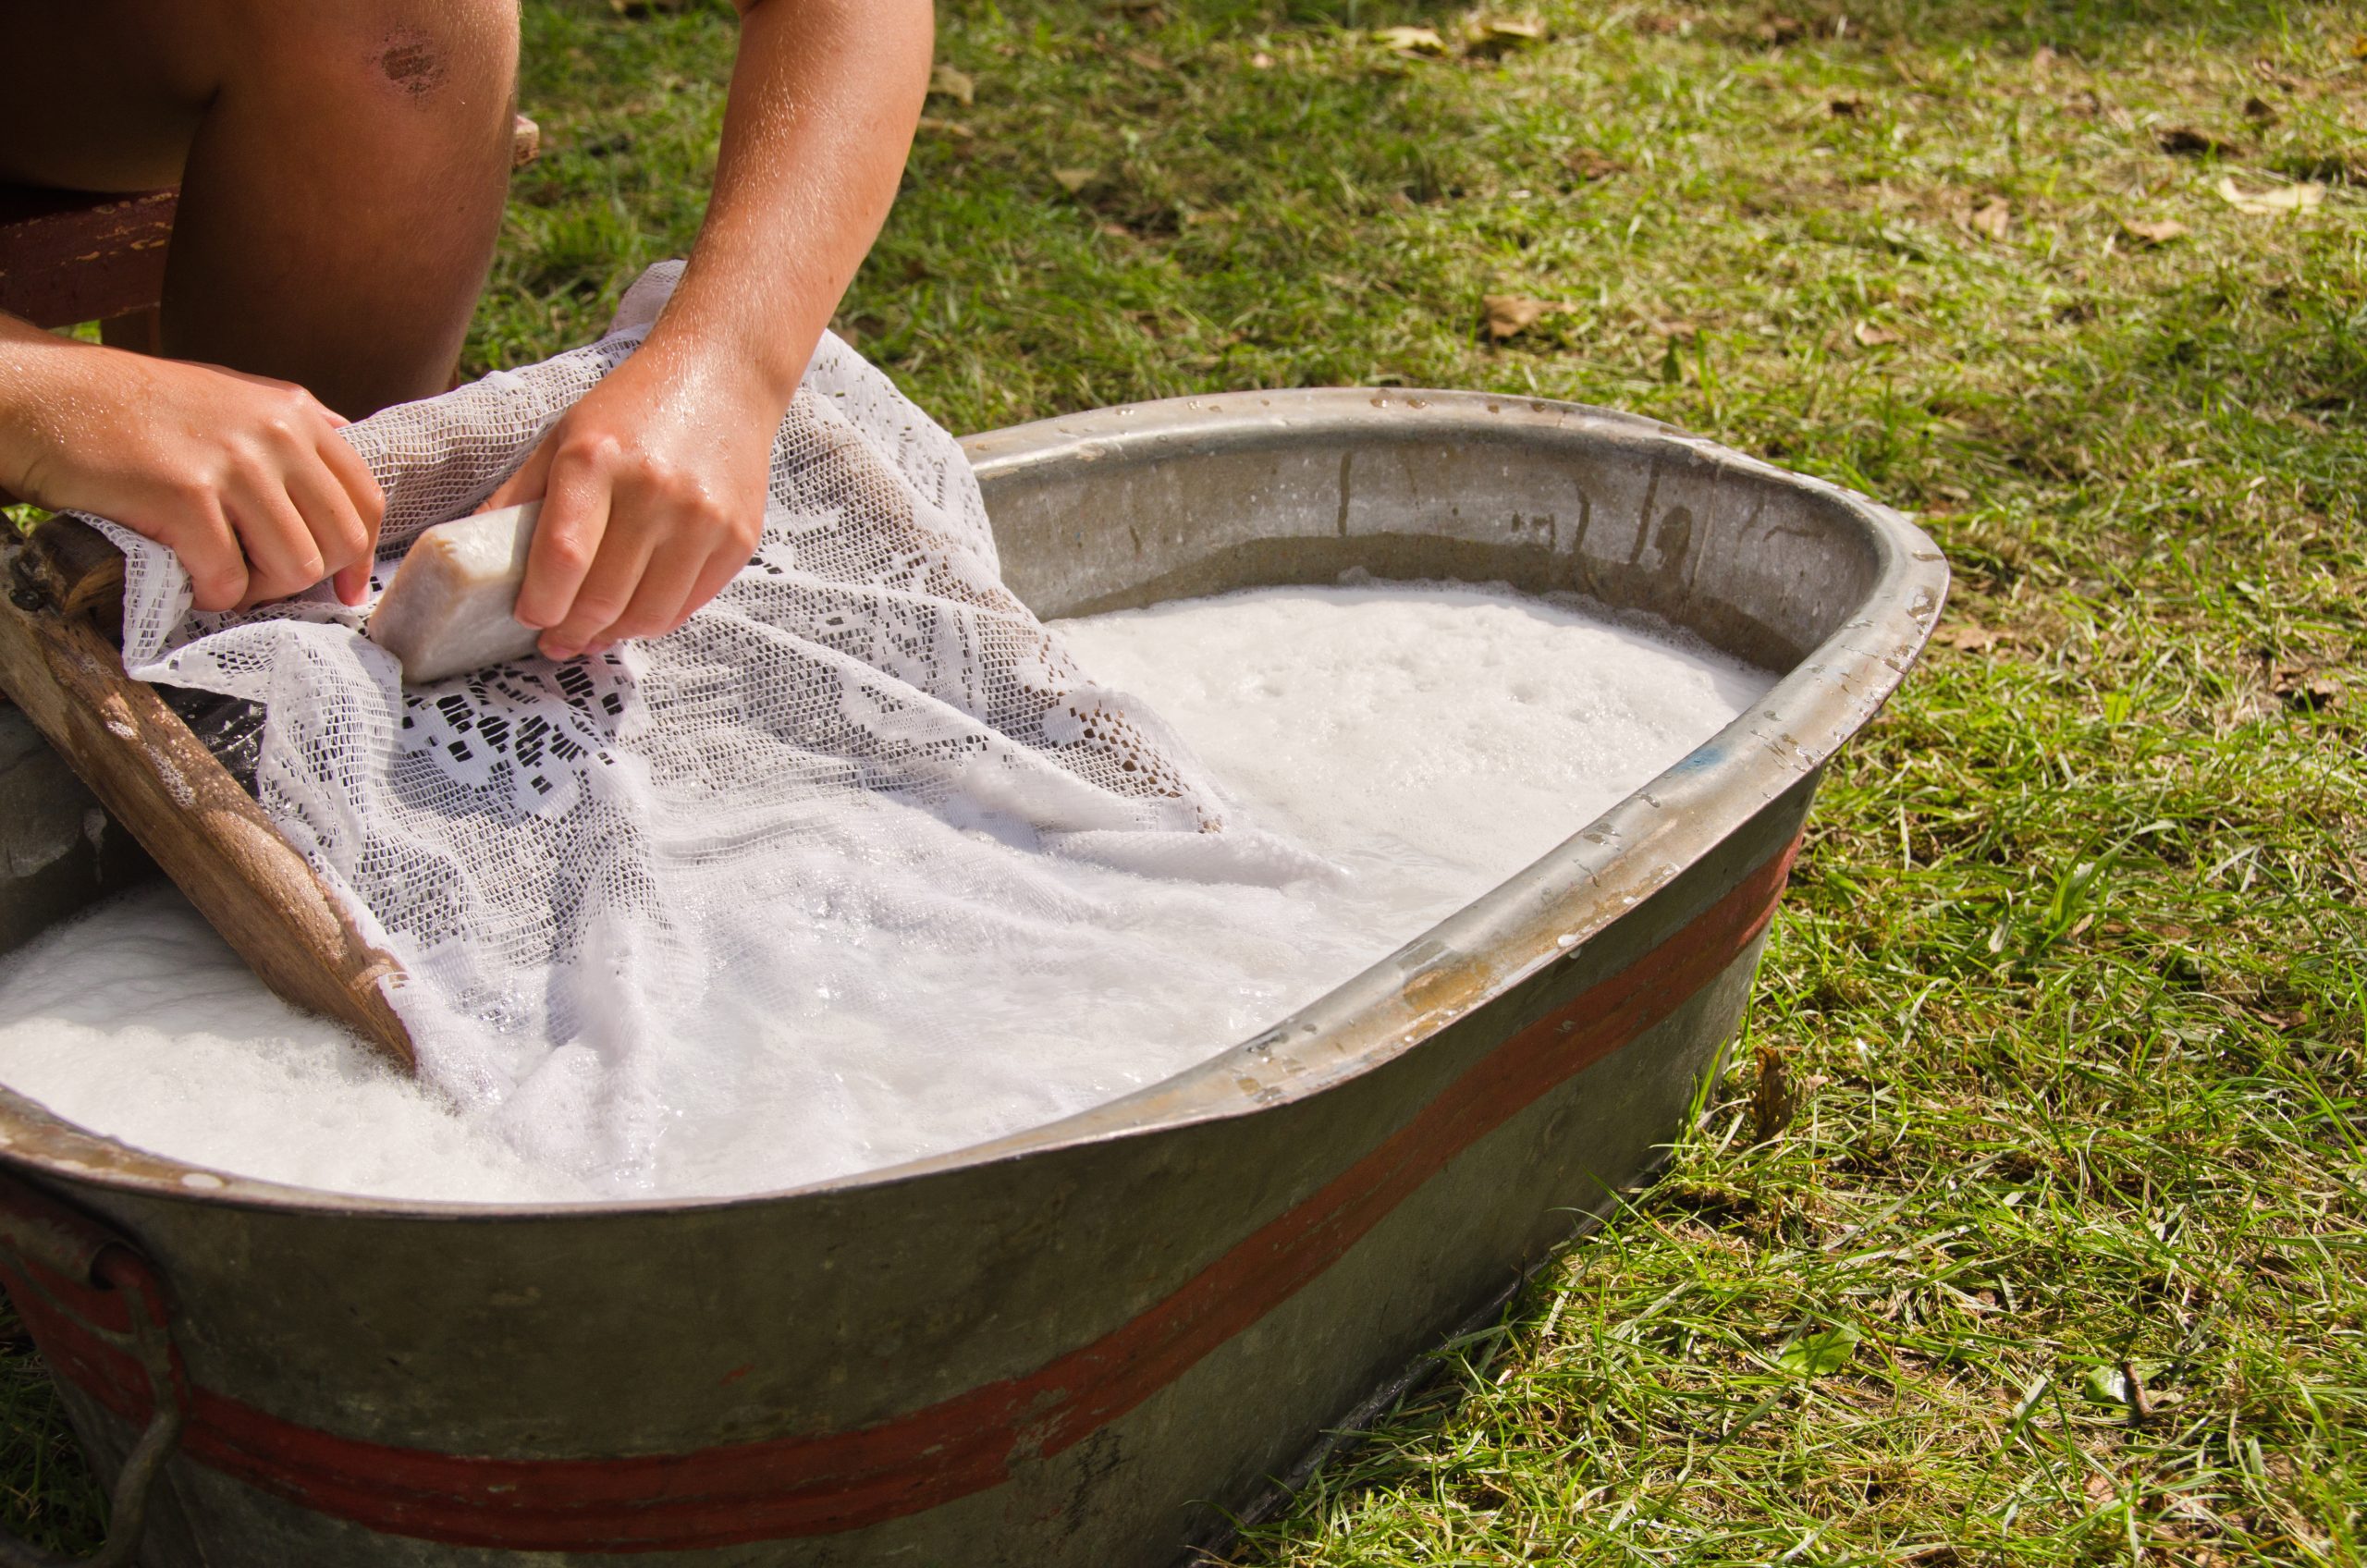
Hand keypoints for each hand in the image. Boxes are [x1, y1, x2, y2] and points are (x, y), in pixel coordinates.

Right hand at [0, 333, 383, 611]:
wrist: (48, 395)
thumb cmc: (138, 407)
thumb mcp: (235, 397)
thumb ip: (294, 433)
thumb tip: (348, 470)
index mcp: (296, 413)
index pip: (365, 500)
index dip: (361, 557)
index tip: (344, 588)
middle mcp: (276, 433)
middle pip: (340, 541)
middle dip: (308, 579)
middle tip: (264, 581)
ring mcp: (233, 464)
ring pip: (295, 566)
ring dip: (259, 590)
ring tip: (222, 576)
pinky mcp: (185, 496)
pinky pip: (229, 578)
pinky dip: (213, 594)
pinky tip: (189, 577)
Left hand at [480, 343, 775, 660]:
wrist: (722, 379)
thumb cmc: (633, 409)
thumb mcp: (565, 436)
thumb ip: (521, 496)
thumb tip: (473, 555)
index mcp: (597, 459)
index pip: (562, 558)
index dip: (541, 603)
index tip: (529, 617)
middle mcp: (655, 490)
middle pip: (604, 597)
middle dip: (571, 631)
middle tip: (555, 640)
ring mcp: (703, 518)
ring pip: (648, 614)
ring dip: (613, 635)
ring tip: (592, 633)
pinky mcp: (738, 538)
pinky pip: (688, 605)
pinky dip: (654, 620)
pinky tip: (633, 612)